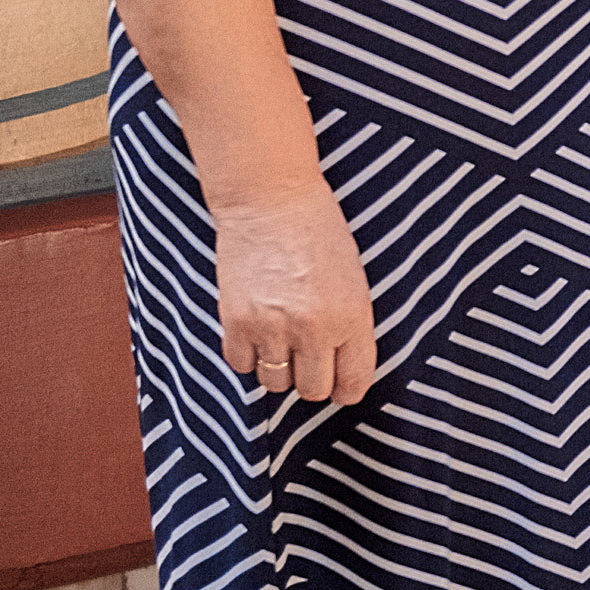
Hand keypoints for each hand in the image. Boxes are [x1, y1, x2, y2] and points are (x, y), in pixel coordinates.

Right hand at [217, 186, 377, 404]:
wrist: (270, 199)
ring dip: (278, 366)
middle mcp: (313, 328)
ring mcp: (272, 327)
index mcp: (352, 316)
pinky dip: (248, 355)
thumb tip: (342, 370)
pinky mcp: (236, 321)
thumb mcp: (353, 279)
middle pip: (313, 390)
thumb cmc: (318, 231)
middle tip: (307, 356)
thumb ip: (350, 327)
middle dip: (311, 378)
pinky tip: (256, 330)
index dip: (346, 389)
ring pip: (275, 382)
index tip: (340, 385)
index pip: (354, 383)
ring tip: (280, 335)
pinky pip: (242, 365)